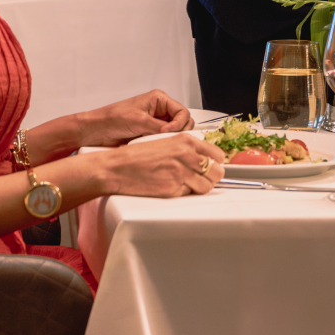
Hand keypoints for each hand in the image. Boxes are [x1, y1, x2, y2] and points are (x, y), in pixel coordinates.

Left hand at [79, 89, 191, 146]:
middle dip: (175, 132)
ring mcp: (156, 123)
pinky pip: (163, 140)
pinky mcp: (150, 133)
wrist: (96, 131)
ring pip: (174, 133)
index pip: (183, 112)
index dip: (178, 124)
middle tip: (162, 137)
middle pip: (182, 122)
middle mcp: (160, 110)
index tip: (167, 132)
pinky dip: (159, 144)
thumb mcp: (139, 121)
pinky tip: (148, 144)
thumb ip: (160, 127)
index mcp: (159, 99)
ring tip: (152, 140)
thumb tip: (175, 134)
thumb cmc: (112, 119)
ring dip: (166, 138)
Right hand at [86, 132, 225, 197]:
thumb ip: (187, 148)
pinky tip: (172, 186)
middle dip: (211, 176)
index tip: (213, 166)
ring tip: (188, 183)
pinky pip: (189, 194)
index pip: (217, 154)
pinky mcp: (173, 189)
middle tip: (202, 177)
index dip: (216, 162)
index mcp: (185, 141)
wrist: (117, 167)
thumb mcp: (166, 142)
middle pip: (217, 172)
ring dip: (200, 186)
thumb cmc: (137, 155)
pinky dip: (184, 192)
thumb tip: (204, 158)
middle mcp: (186, 156)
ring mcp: (181, 173)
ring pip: (207, 186)